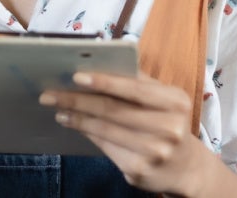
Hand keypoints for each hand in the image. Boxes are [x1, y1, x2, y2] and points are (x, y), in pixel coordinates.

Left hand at [38, 71, 212, 194]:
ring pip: (105, 129)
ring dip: (77, 118)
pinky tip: (72, 124)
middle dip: (77, 100)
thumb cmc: (167, 122)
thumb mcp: (164, 100)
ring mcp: (155, 152)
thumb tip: (94, 66)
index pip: (134, 89)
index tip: (75, 76)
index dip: (104, 82)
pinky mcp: (140, 170)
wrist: (186, 168)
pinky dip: (86, 133)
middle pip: (114, 110)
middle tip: (50, 94)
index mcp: (176, 102)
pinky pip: (105, 147)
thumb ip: (137, 83)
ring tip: (57, 109)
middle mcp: (169, 128)